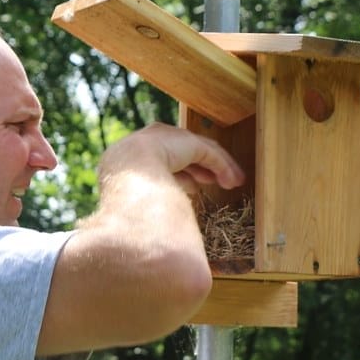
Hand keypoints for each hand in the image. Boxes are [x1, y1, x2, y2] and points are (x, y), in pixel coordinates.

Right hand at [98, 123, 244, 196]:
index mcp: (131, 157)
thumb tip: (164, 221)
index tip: (194, 188)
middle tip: (216, 182)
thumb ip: (153, 202)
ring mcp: (167, 138)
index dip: (182, 174)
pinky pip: (208, 154)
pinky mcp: (186, 141)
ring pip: (199, 152)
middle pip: (183, 153)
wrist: (127, 178)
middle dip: (201, 169)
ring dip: (217, 168)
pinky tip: (234, 181)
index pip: (162, 162)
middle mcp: (149, 142)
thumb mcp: (139, 203)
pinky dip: (222, 166)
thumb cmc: (126, 201)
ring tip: (233, 182)